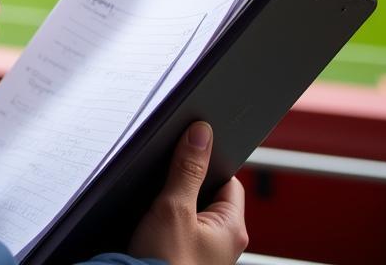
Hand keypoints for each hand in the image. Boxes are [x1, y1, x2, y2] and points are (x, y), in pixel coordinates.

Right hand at [127, 122, 247, 264]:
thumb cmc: (163, 264)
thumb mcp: (173, 208)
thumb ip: (187, 168)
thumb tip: (201, 133)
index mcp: (234, 230)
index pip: (228, 179)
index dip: (208, 162)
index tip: (189, 149)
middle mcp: (224, 243)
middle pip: (208, 193)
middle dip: (187, 180)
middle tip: (168, 174)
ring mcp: (204, 252)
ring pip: (191, 210)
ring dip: (175, 200)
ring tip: (159, 196)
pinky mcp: (183, 256)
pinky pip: (179, 226)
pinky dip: (166, 217)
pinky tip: (151, 214)